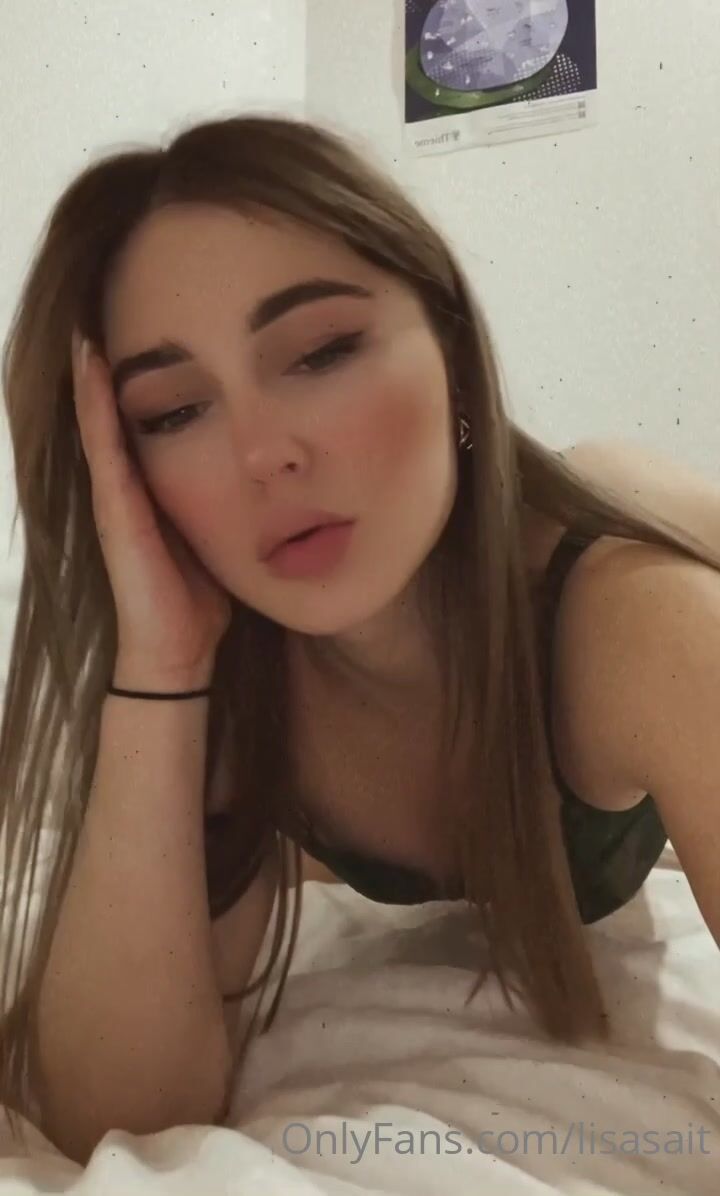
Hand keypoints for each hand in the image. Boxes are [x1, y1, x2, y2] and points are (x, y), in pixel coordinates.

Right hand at [71, 329, 231, 675]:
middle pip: (112, 417)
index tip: (153, 334)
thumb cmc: (200, 599)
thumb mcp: (220, 538)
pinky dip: (93, 406)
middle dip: (108, 371)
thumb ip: (230, 508)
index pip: (145, 426)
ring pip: (97, 423)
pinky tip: (91, 366)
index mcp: (153, 493)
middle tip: (103, 312)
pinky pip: (102, 447)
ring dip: (90, 377)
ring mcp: (114, 498)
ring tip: (86, 327)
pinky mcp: (113, 511)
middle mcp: (126, 489)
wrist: (178, 652)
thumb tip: (273, 482)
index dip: (143, 383)